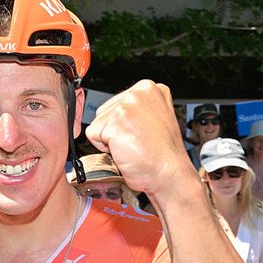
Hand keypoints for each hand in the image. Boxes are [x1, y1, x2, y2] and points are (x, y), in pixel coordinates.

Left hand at [85, 80, 195, 197]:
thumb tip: (114, 113)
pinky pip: (93, 135)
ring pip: (98, 123)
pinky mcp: (115, 122)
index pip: (116, 103)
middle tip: (136, 142)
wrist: (169, 174)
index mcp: (149, 89)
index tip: (140, 133)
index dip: (122, 124)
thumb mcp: (154, 119)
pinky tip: (125, 150)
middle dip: (114, 130)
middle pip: (104, 112)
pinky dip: (104, 148)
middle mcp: (138, 92)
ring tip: (132, 146)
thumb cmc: (163, 155)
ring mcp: (126, 106)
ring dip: (110, 139)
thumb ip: (136, 110)